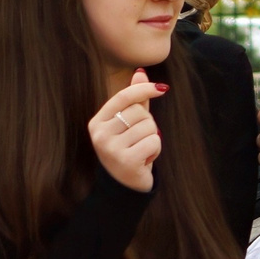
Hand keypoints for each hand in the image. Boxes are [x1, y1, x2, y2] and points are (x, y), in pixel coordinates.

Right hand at [87, 68, 164, 193]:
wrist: (124, 185)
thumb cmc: (127, 149)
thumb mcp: (128, 124)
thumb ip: (134, 100)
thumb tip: (140, 73)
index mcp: (97, 122)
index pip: (124, 97)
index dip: (144, 89)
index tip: (162, 88)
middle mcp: (100, 134)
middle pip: (139, 112)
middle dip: (148, 124)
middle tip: (139, 139)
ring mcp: (111, 148)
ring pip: (149, 127)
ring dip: (152, 138)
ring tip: (141, 150)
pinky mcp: (126, 161)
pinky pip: (154, 142)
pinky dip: (155, 150)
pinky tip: (145, 159)